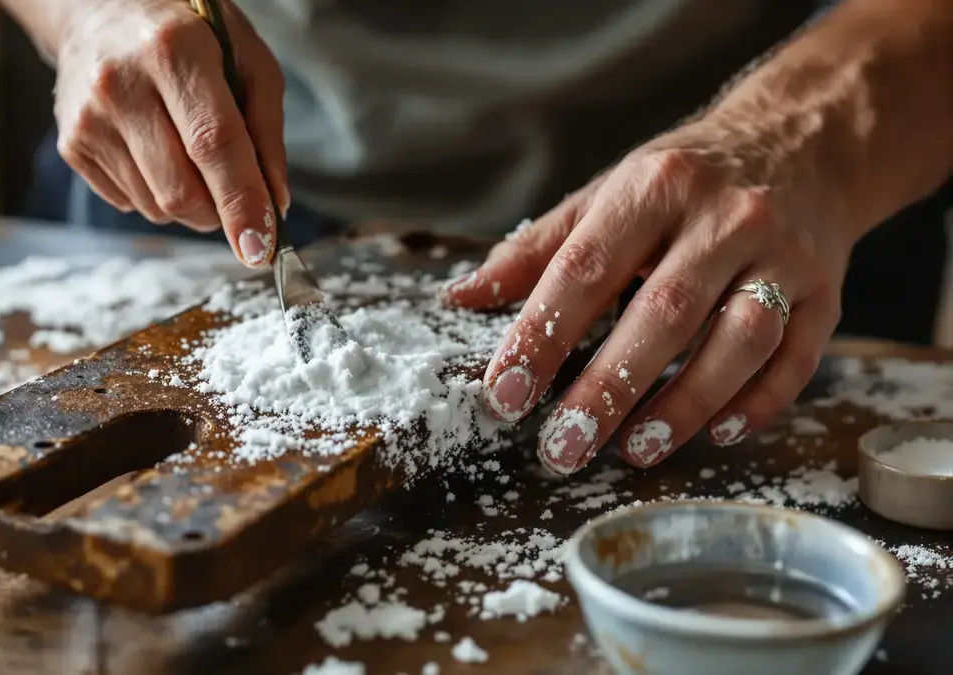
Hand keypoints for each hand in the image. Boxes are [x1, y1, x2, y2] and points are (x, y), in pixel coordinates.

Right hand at [54, 0, 287, 266]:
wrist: (98, 7)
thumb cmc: (188, 30)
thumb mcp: (245, 56)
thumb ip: (266, 129)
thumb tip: (275, 204)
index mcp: (173, 50)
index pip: (213, 144)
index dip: (241, 203)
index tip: (261, 248)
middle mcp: (121, 85)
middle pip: (180, 191)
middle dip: (219, 212)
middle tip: (235, 192)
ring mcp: (88, 119)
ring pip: (156, 207)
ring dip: (189, 203)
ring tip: (189, 151)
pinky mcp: (71, 145)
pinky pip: (130, 203)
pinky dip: (156, 193)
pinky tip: (156, 148)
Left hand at [442, 115, 855, 474]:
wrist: (801, 141)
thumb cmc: (684, 179)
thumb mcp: (607, 193)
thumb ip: (535, 250)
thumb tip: (460, 297)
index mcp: (654, 186)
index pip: (586, 268)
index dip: (542, 335)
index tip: (505, 393)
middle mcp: (725, 216)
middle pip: (664, 312)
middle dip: (608, 388)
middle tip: (562, 447)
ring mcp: (784, 254)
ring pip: (739, 339)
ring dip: (685, 403)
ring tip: (633, 451)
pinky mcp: (828, 291)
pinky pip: (797, 357)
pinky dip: (757, 402)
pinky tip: (716, 434)